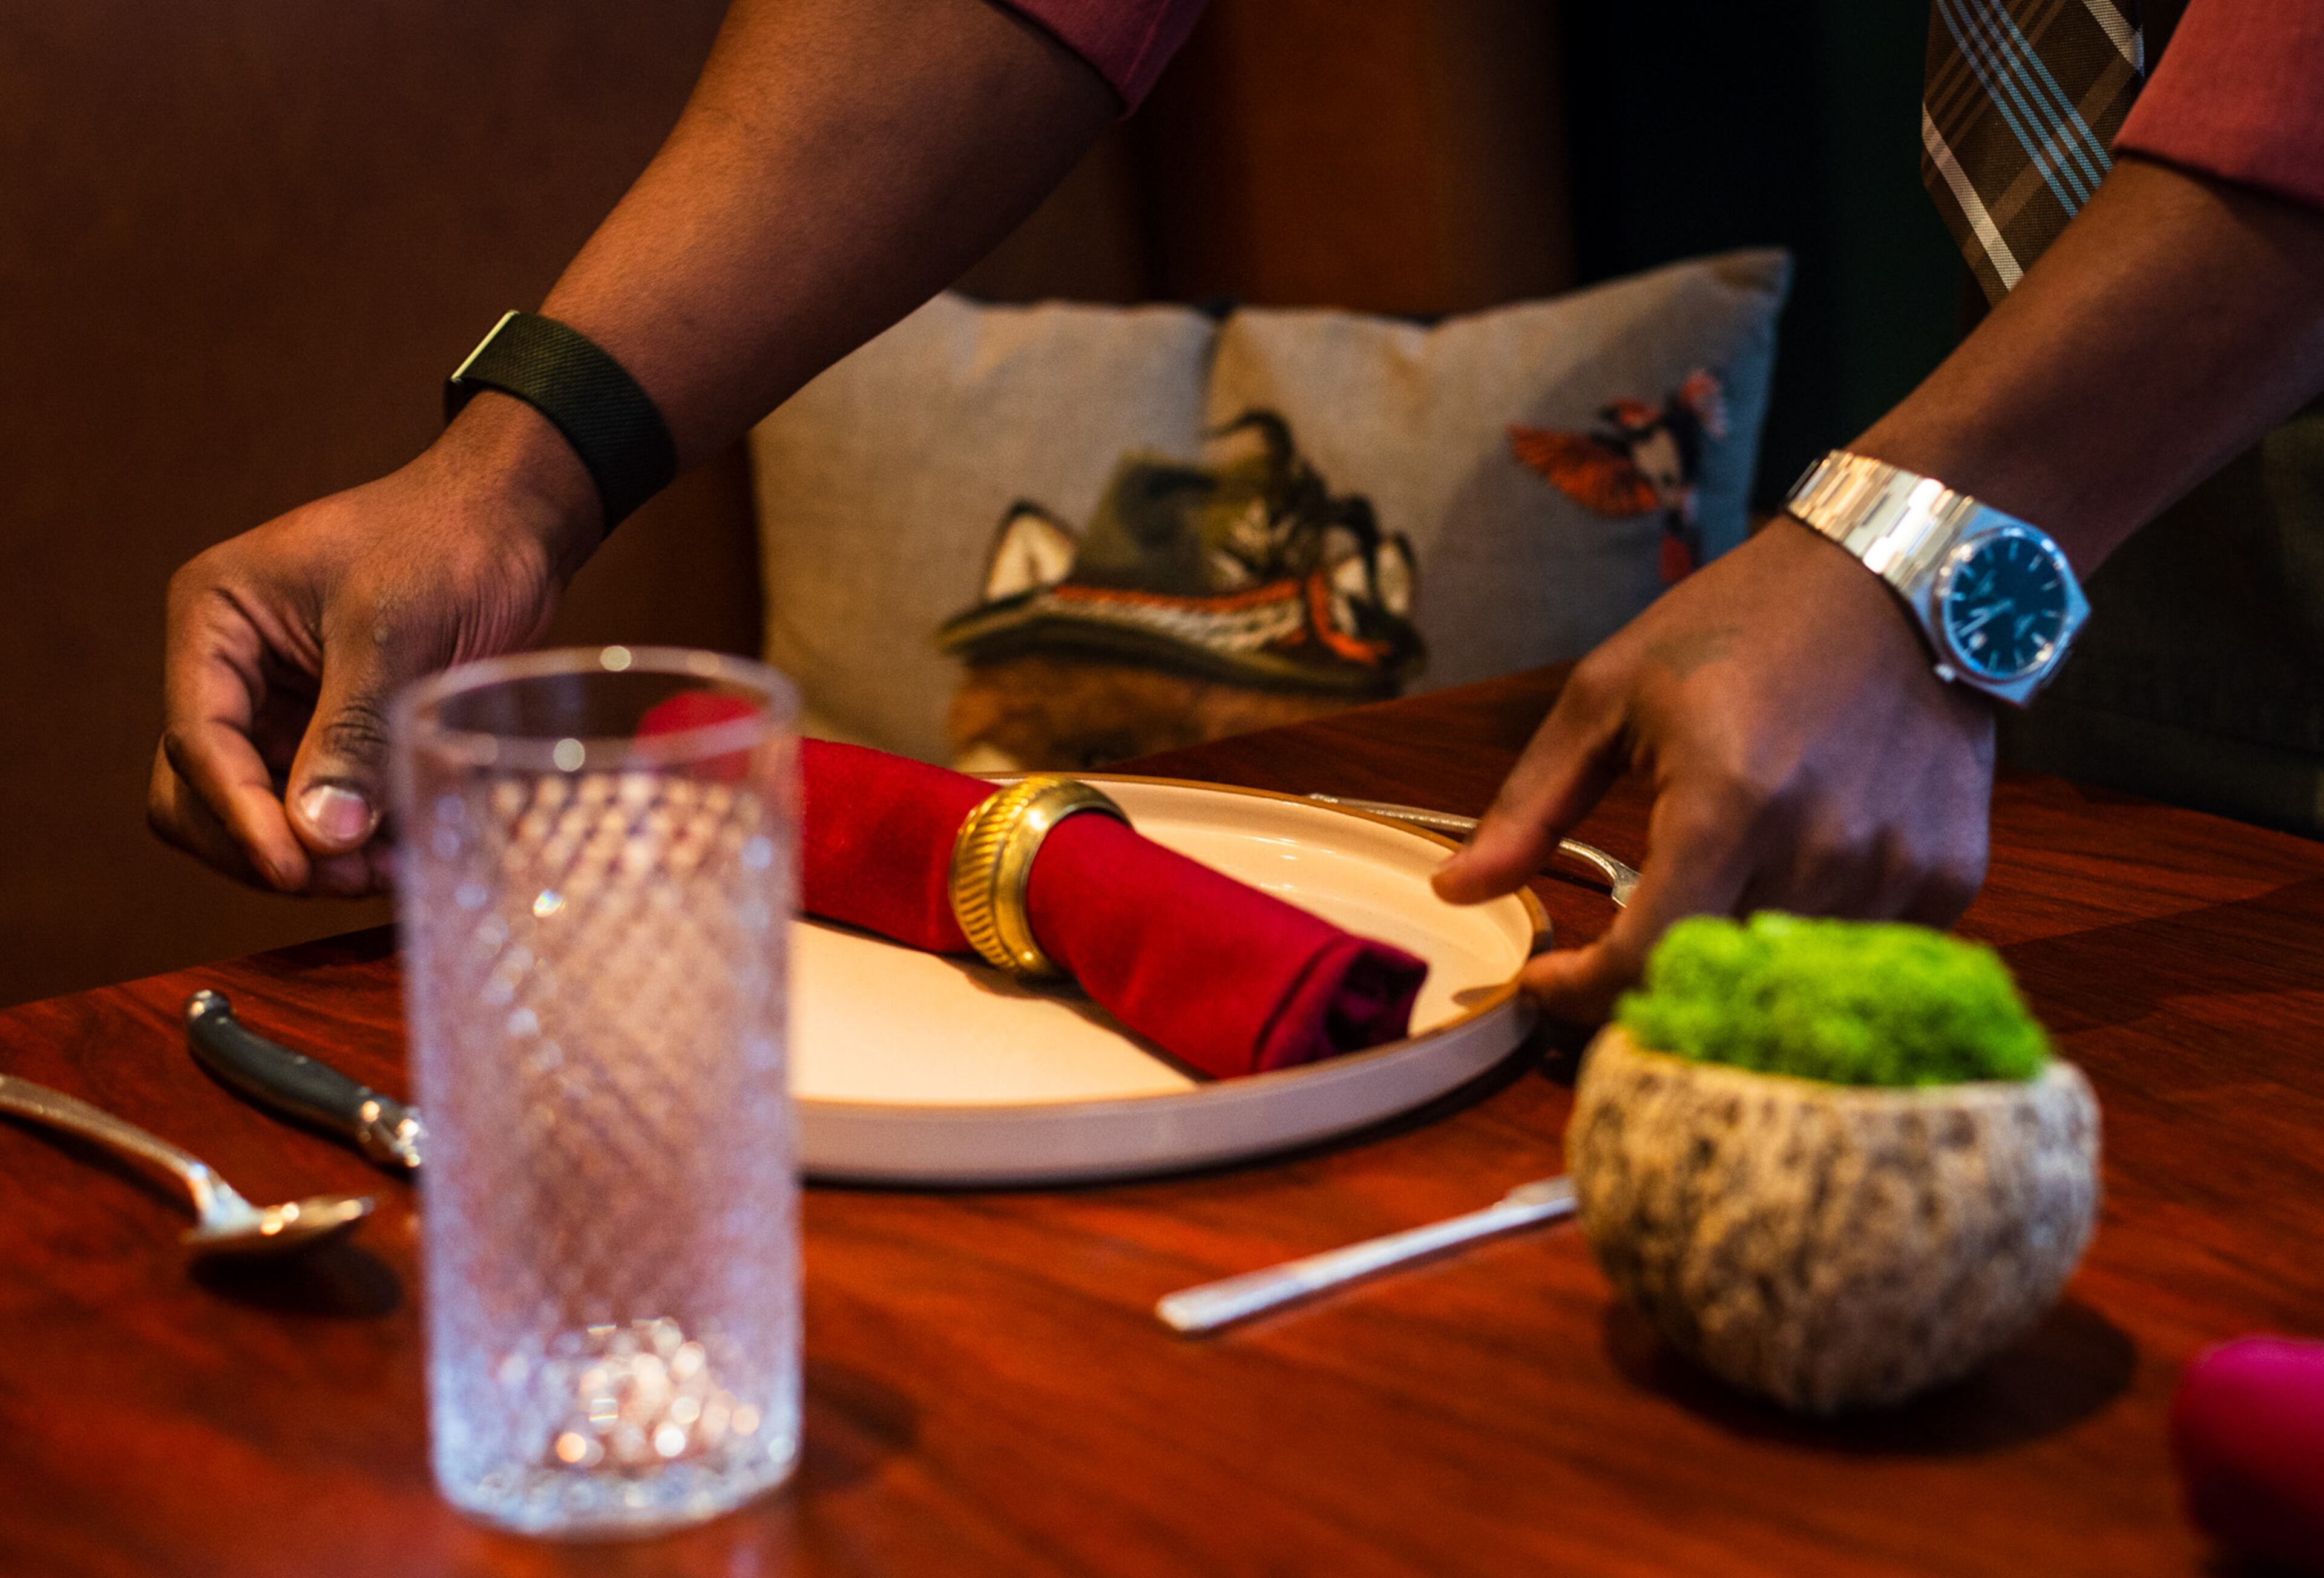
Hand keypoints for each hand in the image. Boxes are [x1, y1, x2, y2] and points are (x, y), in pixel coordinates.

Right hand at [150, 397, 600, 894]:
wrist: (515, 523)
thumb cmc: (448, 540)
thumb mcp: (393, 629)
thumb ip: (352, 732)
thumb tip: (320, 835)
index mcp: (215, 621)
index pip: (197, 739)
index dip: (238, 815)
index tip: (294, 869)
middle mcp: (231, 670)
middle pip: (201, 792)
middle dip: (265, 844)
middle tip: (347, 877)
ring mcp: (280, 708)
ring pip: (259, 814)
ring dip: (313, 855)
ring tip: (389, 869)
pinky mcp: (334, 736)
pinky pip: (319, 809)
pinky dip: (352, 842)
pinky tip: (405, 854)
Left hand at [1432, 519, 1997, 1021]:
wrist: (1901, 574)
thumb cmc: (1741, 623)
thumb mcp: (1608, 695)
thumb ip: (1529, 805)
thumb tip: (1455, 891)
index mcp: (1726, 802)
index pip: (1647, 959)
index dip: (1584, 994)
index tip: (1545, 982)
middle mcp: (1820, 849)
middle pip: (1715, 980)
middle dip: (1649, 979)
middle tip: (1616, 948)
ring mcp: (1897, 868)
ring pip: (1791, 976)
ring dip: (1734, 955)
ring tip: (1712, 890)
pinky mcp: (1950, 874)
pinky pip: (1867, 950)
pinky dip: (1813, 934)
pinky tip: (1794, 870)